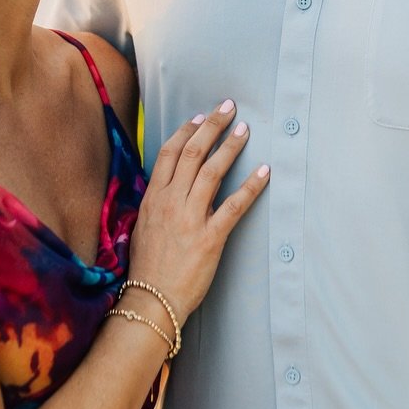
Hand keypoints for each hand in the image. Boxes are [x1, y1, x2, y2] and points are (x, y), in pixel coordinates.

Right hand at [127, 101, 269, 325]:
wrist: (151, 300)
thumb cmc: (148, 268)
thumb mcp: (144, 228)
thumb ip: (158, 204)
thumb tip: (174, 186)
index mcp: (153, 199)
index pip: (168, 153)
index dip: (185, 131)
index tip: (198, 116)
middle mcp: (170, 202)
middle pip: (192, 153)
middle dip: (211, 126)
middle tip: (228, 108)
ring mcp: (189, 219)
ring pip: (212, 172)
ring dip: (231, 147)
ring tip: (245, 130)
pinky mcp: (210, 238)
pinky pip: (234, 206)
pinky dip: (251, 186)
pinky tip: (264, 172)